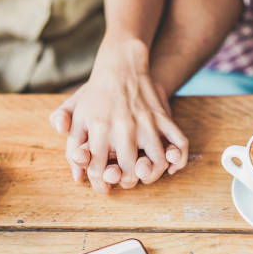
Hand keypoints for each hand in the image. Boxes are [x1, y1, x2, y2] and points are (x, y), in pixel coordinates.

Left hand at [50, 36, 188, 192]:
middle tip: (122, 181)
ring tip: (143, 175)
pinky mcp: (162, 116)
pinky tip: (171, 167)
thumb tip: (76, 178)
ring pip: (156, 162)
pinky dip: (178, 158)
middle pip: (128, 172)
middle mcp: (124, 127)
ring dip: (150, 175)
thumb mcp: (77, 117)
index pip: (98, 170)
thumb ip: (73, 147)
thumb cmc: (96, 96)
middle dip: (124, 183)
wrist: (121, 65)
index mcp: (99, 127)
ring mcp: (146, 122)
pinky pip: (179, 142)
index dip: (99, 184)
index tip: (102, 187)